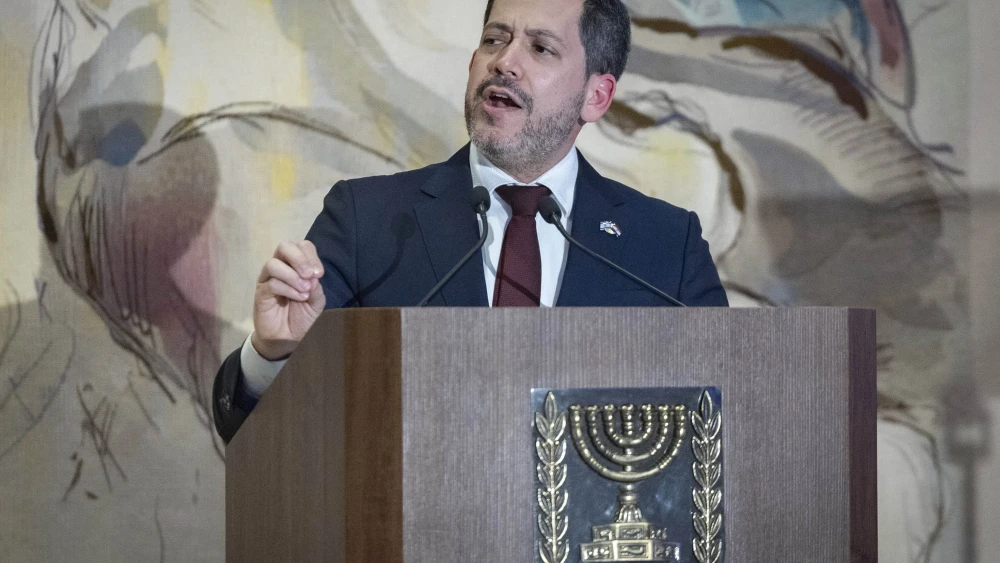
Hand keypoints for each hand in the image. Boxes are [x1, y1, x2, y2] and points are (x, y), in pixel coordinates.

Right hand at [251, 241, 325, 359]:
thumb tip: (312, 277)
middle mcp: (281, 267)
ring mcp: (268, 279)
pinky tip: (298, 298)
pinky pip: (271, 283)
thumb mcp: (316, 303)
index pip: (302, 246)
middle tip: (310, 275)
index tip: (319, 273)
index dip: (311, 256)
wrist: (287, 339)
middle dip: (299, 258)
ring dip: (292, 275)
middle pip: (284, 246)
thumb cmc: (302, 317)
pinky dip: (288, 288)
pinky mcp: (261, 293)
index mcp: (296, 266)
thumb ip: (317, 289)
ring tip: (304, 291)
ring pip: (274, 264)